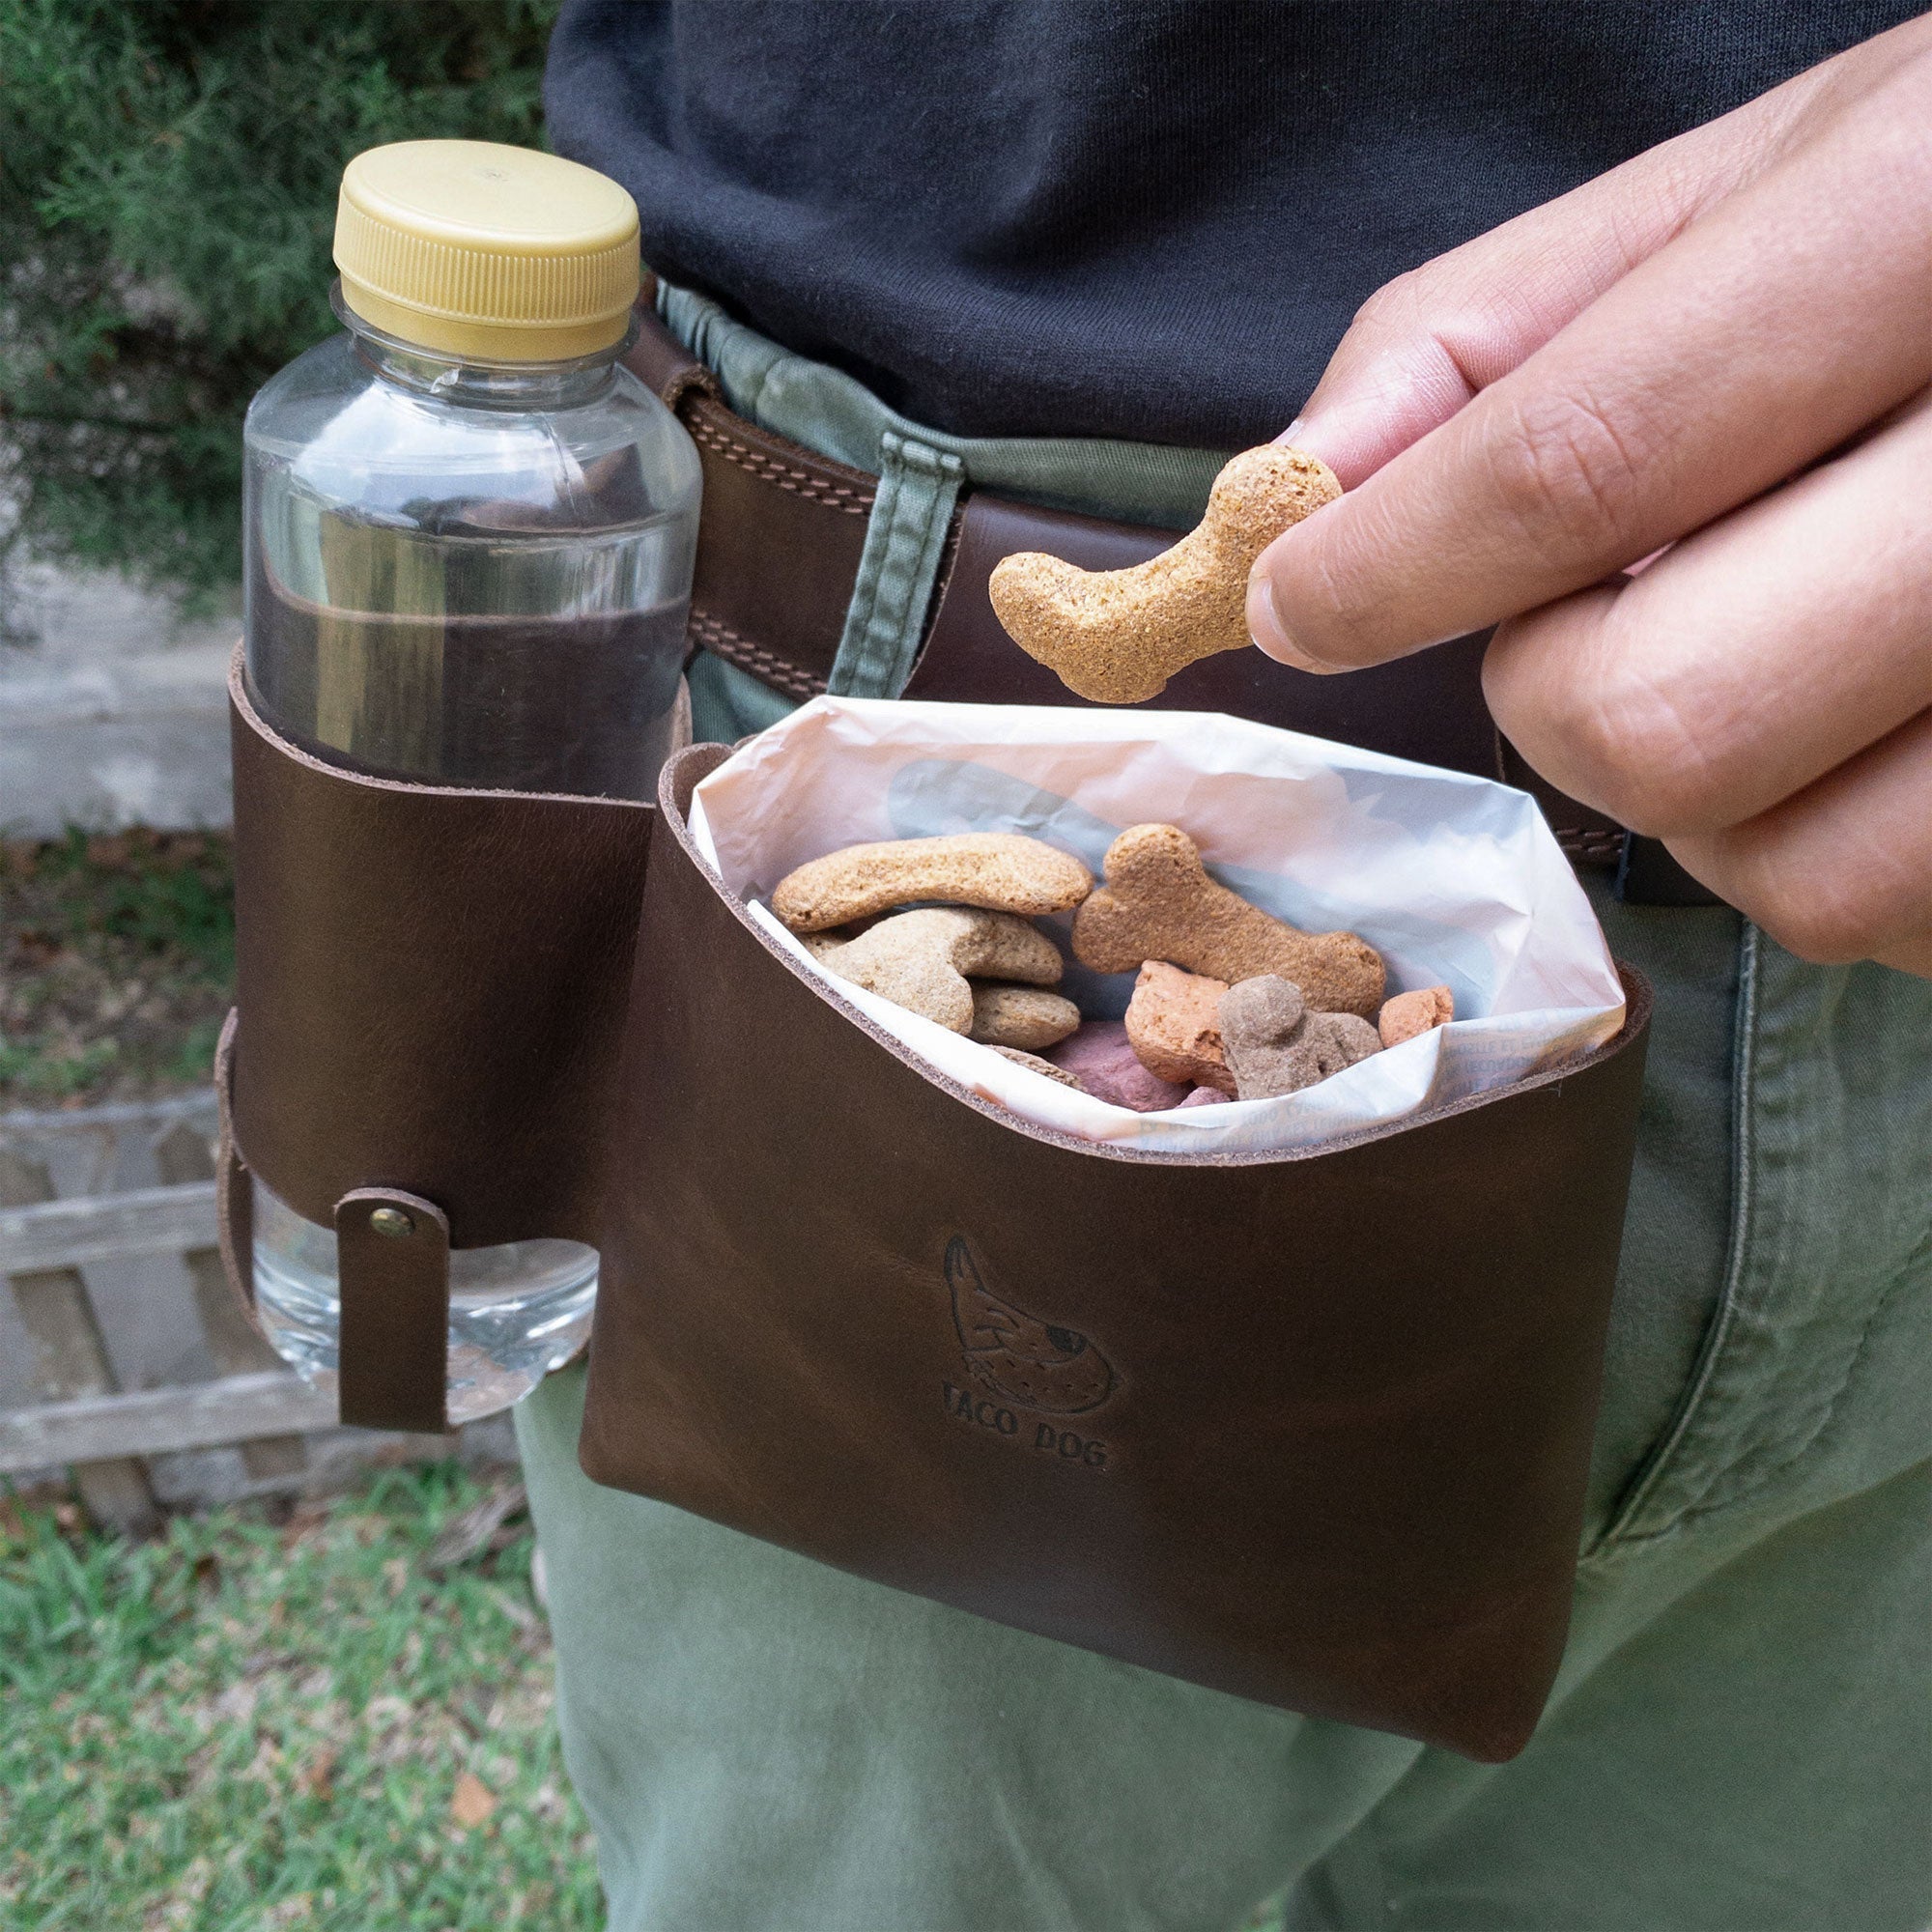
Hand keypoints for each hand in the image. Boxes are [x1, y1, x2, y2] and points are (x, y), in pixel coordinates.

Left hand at [1246, 17, 1931, 975]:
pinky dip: (1812, 843)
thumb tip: (1291, 495)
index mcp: (1927, 224)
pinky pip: (1896, 913)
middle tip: (1595, 605)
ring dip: (1693, 793)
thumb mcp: (1742, 188)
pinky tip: (1847, 718)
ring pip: (1789, 868)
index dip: (1392, 568)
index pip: (1586, 456)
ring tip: (1746, 649)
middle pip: (1663, 712)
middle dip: (1557, 690)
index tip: (1296, 607)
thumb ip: (1489, 330)